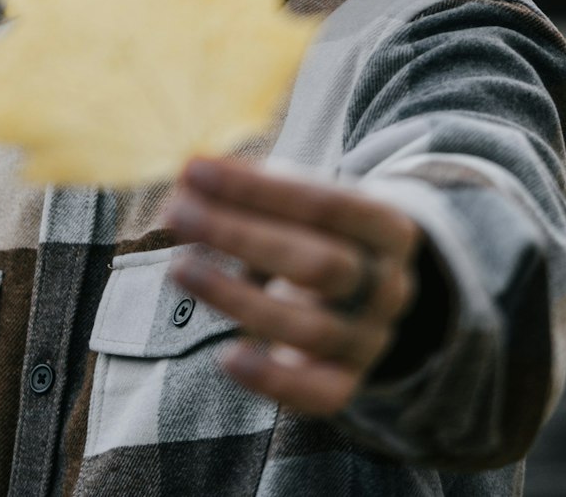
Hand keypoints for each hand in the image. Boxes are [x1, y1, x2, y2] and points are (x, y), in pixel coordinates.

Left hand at [162, 156, 420, 417]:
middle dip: (241, 237)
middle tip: (177, 213)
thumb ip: (249, 187)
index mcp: (388, 228)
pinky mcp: (346, 382)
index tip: (195, 169)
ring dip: (237, 298)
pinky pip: (319, 396)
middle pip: (321, 266)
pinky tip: (226, 357)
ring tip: (179, 268)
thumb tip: (188, 179)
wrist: (363, 289)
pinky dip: (272, 379)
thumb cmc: (315, 228)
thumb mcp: (298, 196)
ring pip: (310, 329)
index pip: (327, 204)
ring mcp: (371, 338)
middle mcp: (388, 285)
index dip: (258, 189)